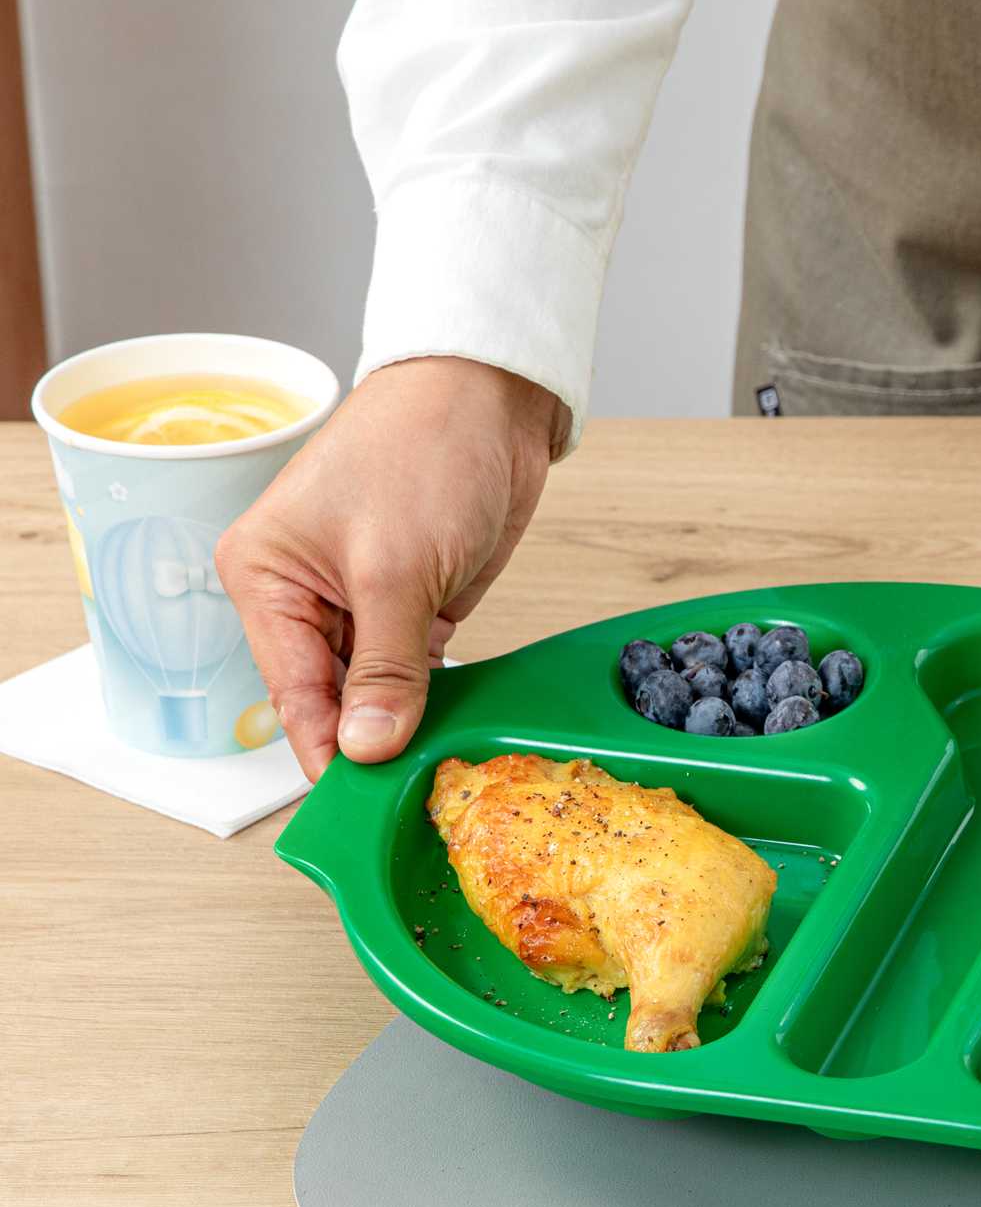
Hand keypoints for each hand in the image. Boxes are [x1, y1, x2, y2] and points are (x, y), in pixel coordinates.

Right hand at [216, 357, 561, 779]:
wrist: (490, 396)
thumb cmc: (422, 450)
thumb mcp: (396, 570)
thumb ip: (386, 668)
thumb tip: (366, 748)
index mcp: (264, 579)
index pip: (291, 693)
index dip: (324, 752)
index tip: (353, 810)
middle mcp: (303, 597)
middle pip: (331, 700)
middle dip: (369, 743)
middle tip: (408, 800)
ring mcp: (364, 605)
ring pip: (377, 693)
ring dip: (407, 725)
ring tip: (436, 775)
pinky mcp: (418, 607)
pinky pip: (419, 673)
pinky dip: (436, 699)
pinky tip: (455, 733)